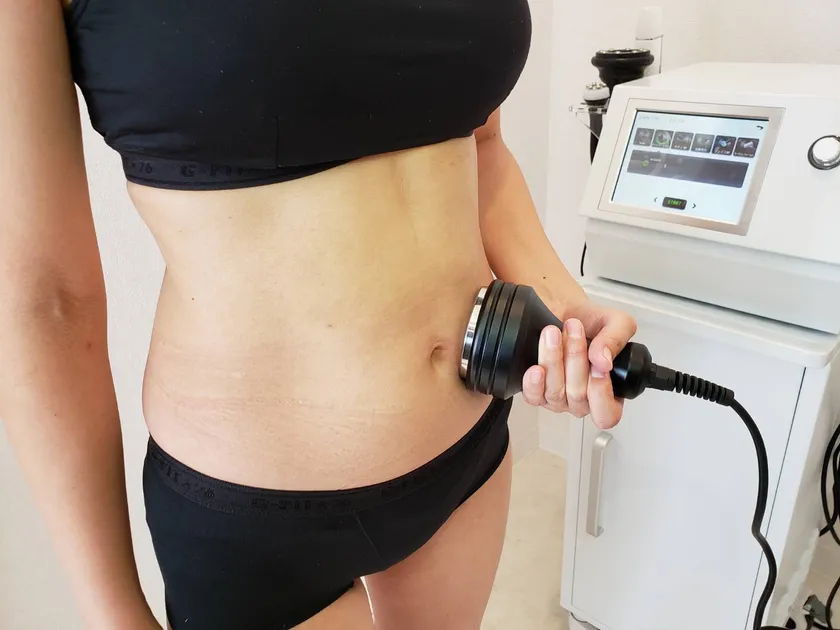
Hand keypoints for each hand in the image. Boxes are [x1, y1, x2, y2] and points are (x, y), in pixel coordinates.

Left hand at [521, 300, 636, 429]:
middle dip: (575, 359)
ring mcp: (559, 397)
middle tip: (573, 329)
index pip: (607, 413)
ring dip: (554, 360)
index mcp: (609, 390)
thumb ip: (616, 339)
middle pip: (579, 397)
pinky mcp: (537, 391)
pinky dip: (534, 382)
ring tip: (553, 332)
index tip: (597, 364)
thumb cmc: (589, 320)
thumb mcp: (615, 321)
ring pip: (556, 392)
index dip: (602, 392)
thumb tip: (604, 362)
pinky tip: (536, 367)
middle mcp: (584, 399)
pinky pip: (534, 396)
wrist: (563, 310)